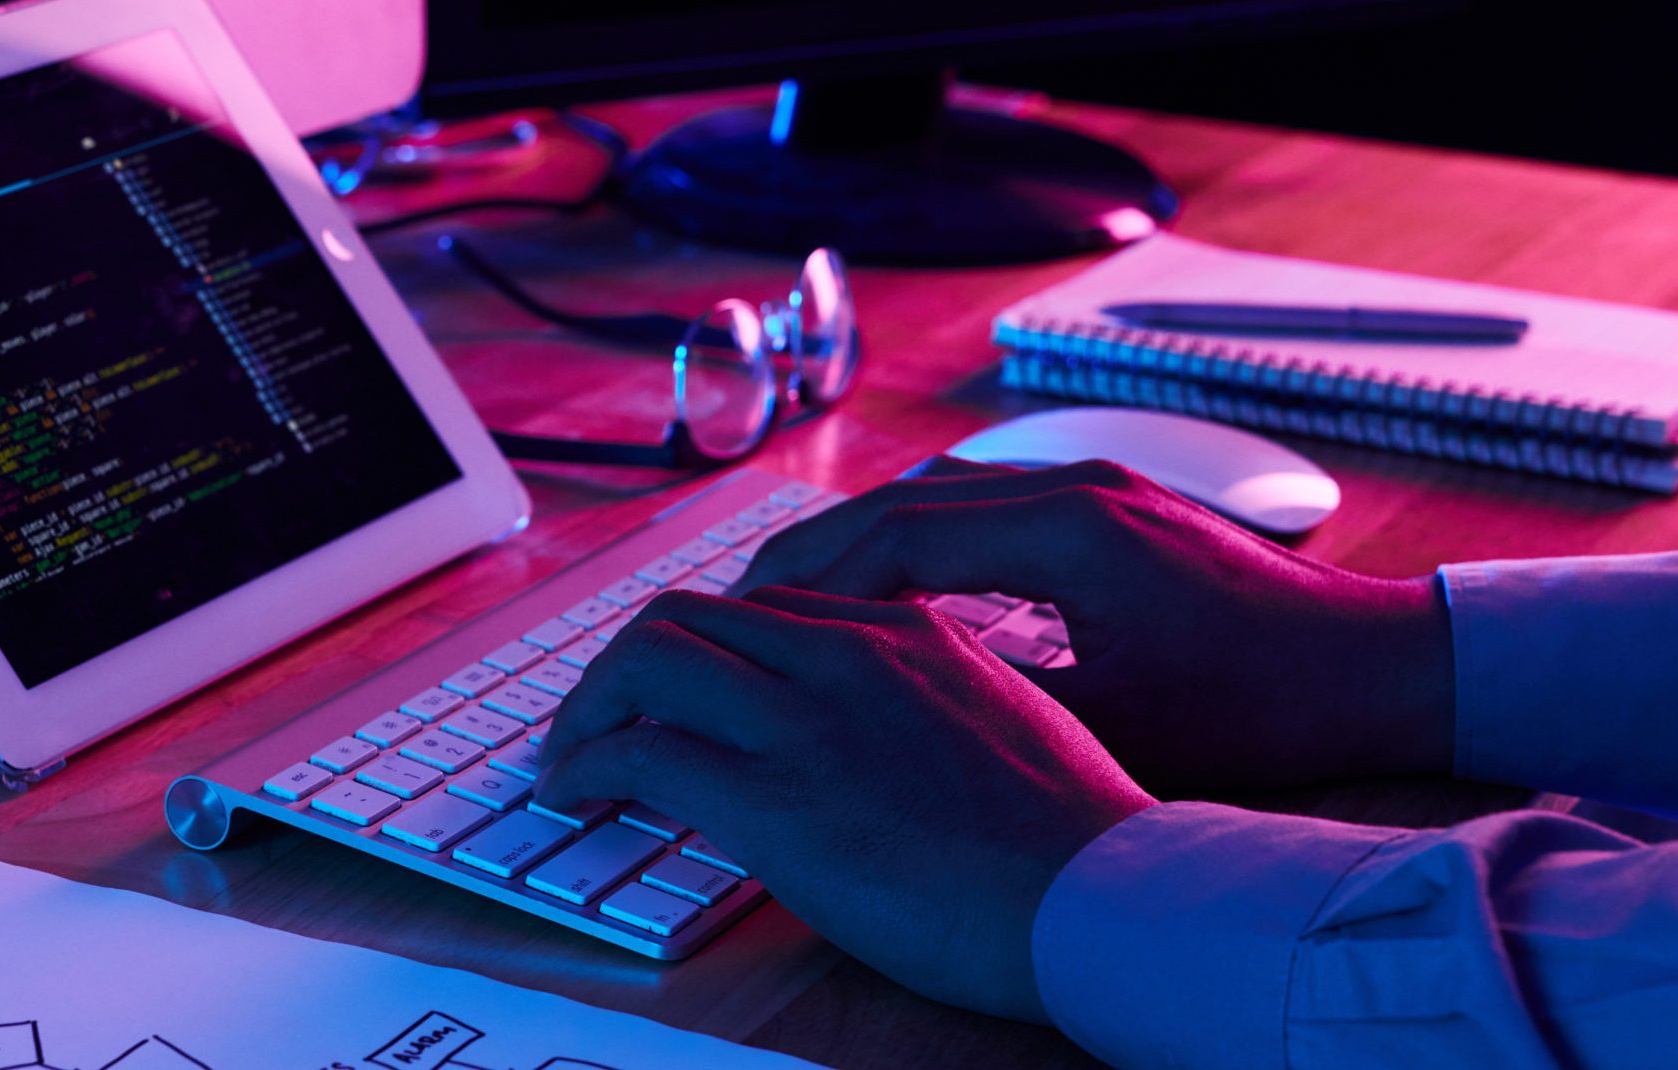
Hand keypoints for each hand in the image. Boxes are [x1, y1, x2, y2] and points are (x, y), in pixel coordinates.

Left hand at [535, 588, 1155, 1023]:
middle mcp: (849, 654)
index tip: (679, 693)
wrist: (1106, 899)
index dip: (704, 649)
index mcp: (909, 635)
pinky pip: (641, 752)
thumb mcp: (1010, 733)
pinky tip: (577, 796)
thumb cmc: (1078, 845)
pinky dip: (588, 767)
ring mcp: (808, 718)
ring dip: (592, 707)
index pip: (768, 608)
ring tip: (572, 757)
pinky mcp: (774, 794)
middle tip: (600, 719)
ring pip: (649, 659)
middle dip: (627, 666)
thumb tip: (882, 750)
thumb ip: (930, 713)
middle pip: (693, 615)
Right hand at [732, 458, 1456, 789]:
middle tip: (742, 609)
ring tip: (798, 601)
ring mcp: (1098, 489)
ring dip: (865, 543)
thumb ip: (1002, 702)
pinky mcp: (1115, 507)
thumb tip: (888, 707)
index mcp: (1071, 533)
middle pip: (905, 501)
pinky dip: (922, 542)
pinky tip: (892, 590)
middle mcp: (1077, 487)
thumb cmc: (1269, 708)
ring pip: (942, 497)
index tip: (748, 623)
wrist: (1384, 664)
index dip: (810, 580)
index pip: (897, 533)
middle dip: (815, 555)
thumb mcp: (1122, 728)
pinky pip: (985, 508)